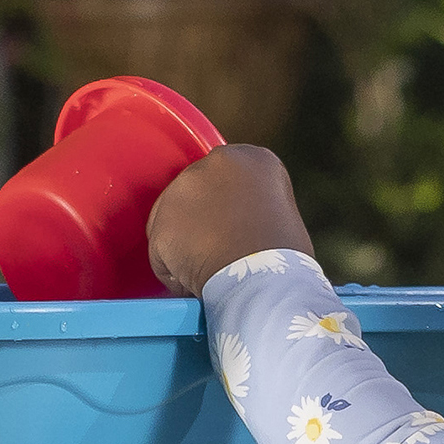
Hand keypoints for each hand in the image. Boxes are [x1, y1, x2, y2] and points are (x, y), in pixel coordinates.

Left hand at [147, 147, 315, 295]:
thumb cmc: (283, 261)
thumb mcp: (281, 214)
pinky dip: (173, 274)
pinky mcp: (162, 223)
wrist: (266, 282)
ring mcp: (183, 190)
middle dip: (200, 228)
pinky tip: (195, 283)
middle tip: (219, 257)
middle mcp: (214, 163)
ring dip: (185, 251)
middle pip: (193, 198)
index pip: (222, 182)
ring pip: (172, 225)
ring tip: (210, 272)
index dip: (225, 214)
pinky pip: (160, 254)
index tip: (236, 235)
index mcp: (251, 159)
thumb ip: (253, 205)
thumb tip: (236, 224)